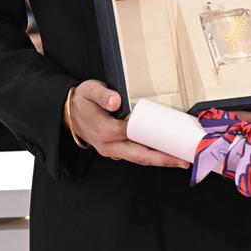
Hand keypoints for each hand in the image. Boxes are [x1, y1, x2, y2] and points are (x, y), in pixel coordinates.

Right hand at [66, 80, 189, 168]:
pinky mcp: (113, 150)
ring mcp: (111, 150)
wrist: (67, 112)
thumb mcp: (90, 90)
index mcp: (104, 130)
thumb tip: (116, 100)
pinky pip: (133, 156)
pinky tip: (162, 153)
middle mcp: (108, 145)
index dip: (153, 140)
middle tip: (184, 161)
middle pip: (140, 156)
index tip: (171, 140)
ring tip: (179, 160)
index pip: (134, 137)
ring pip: (138, 159)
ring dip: (158, 161)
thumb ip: (103, 95)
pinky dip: (149, 156)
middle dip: (163, 160)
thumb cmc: (81, 100)